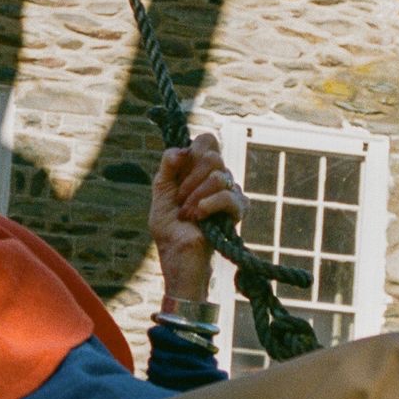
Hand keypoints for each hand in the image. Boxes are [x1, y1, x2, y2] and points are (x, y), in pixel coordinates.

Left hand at [148, 133, 244, 300]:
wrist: (178, 258)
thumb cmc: (169, 229)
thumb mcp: (161, 193)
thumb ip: (168, 167)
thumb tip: (183, 150)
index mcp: (198, 169)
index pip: (207, 140)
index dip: (193, 150)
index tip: (178, 171)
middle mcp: (218, 177)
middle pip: (213, 155)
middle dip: (190, 178)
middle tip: (180, 200)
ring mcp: (230, 193)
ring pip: (220, 175)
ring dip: (196, 196)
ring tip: (187, 215)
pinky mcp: (237, 211)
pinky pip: (230, 196)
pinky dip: (210, 204)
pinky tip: (199, 217)